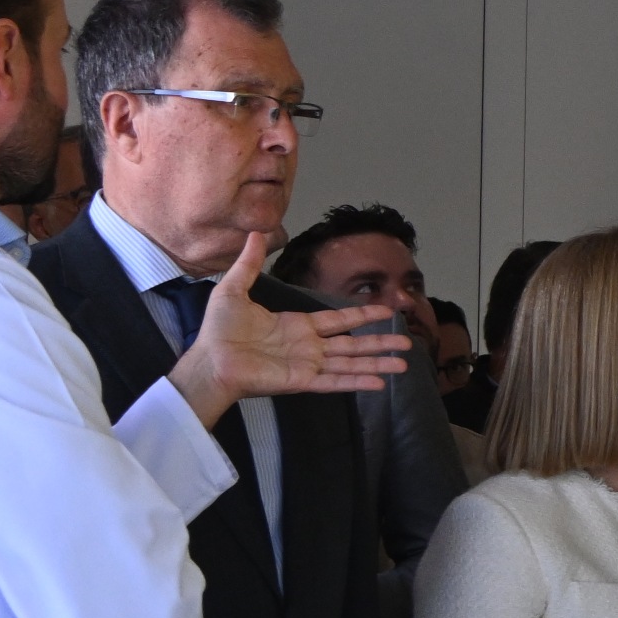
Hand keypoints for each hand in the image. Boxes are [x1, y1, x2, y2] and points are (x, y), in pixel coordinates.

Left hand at [166, 232, 410, 423]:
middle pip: (352, 345)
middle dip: (379, 343)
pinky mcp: (302, 382)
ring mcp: (308, 366)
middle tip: (407, 344)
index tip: (385, 312)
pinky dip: (357, 383)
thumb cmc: (219, 330)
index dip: (361, 316)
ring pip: (351, 364)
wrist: (210, 360)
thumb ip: (250, 263)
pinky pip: (335, 382)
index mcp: (296, 327)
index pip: (337, 322)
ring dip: (377, 364)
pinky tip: (380, 385)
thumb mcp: (234, 289)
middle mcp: (308, 347)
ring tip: (403, 365)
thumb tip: (257, 233)